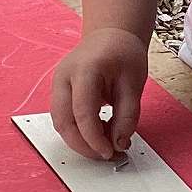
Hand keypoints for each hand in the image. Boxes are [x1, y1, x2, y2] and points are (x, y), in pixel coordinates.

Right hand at [50, 28, 149, 159]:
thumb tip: (119, 143)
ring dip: (79, 140)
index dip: (94, 138)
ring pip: (60, 123)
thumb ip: (127, 115)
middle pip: (63, 121)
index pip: (82, 112)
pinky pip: (63, 118)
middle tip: (106, 155)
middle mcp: (63, 76)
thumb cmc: (122, 53)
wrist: (110, 35)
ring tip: (105, 142)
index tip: (109, 152)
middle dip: (83, 145)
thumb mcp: (134, 83)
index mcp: (85, 69)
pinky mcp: (58, 92)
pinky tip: (98, 131)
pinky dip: (78, 131)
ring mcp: (57, 84)